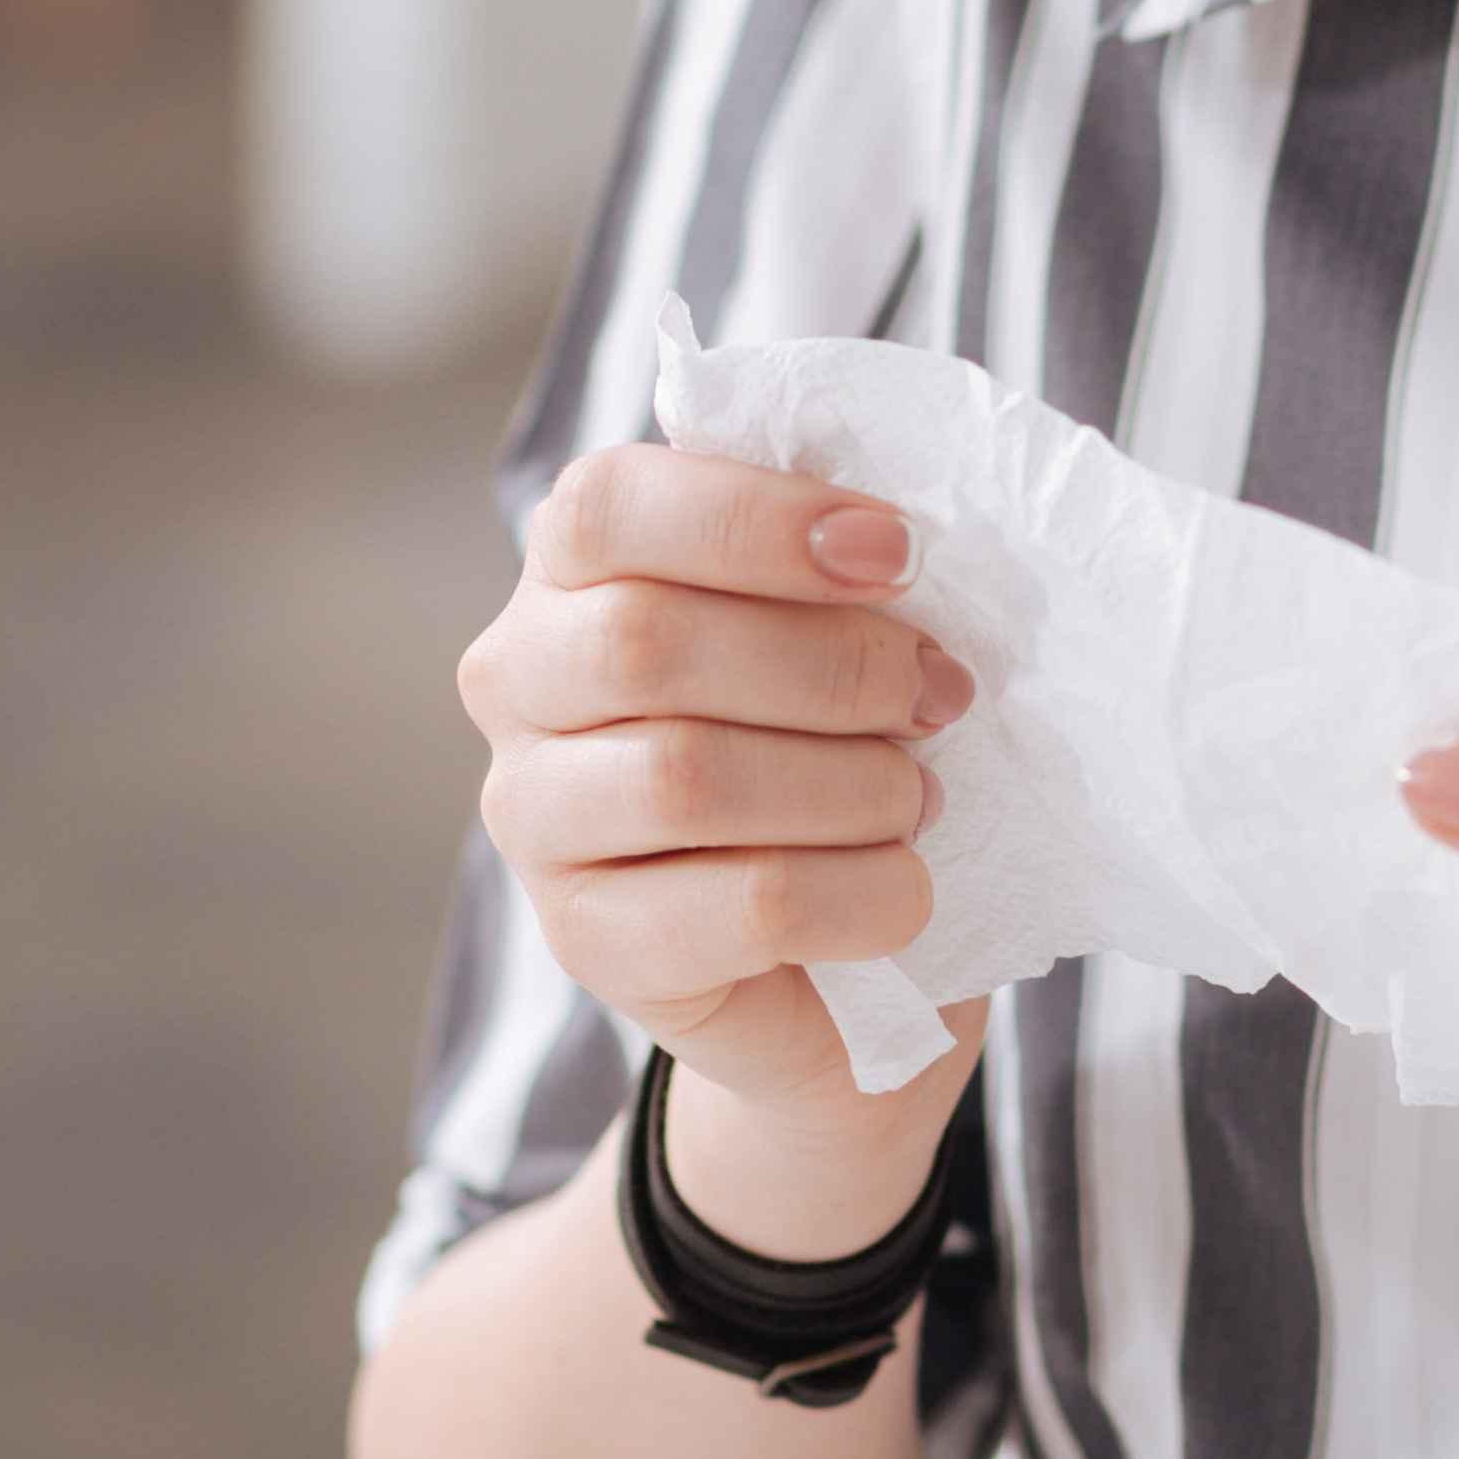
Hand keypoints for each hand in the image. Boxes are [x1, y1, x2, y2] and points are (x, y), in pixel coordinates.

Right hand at [459, 443, 989, 1188]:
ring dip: (851, 783)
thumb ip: (834, 568)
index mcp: (569, 567)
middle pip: (648, 641)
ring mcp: (535, 819)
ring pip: (686, 776)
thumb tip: (894, 548)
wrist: (830, 954)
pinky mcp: (588, 942)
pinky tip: (903, 889)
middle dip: (832, 664)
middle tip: (939, 693)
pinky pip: (741, 905)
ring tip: (918, 796)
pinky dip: (858, 893)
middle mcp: (519, 682)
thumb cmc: (830, 740)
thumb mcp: (830, 621)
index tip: (898, 552)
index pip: (609, 505)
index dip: (757, 519)